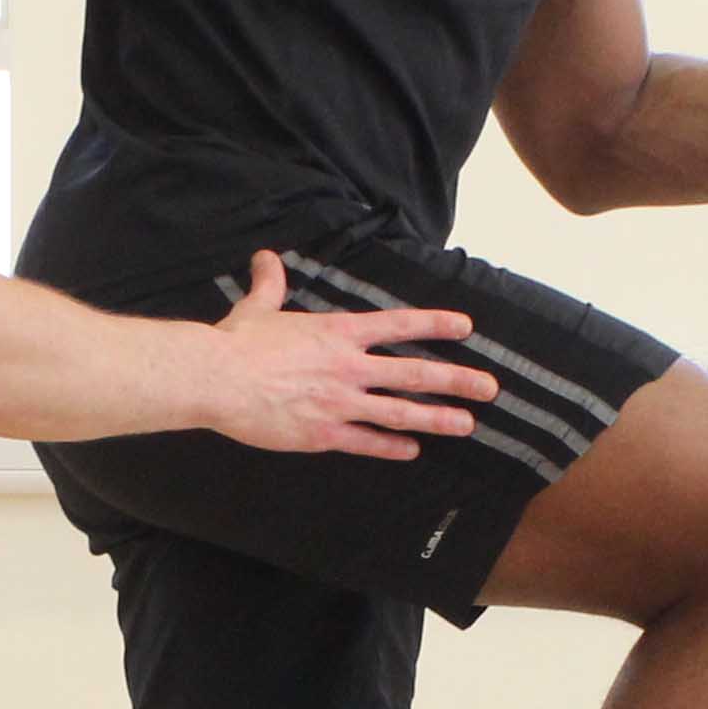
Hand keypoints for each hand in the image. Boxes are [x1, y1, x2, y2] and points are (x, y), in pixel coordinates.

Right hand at [203, 252, 496, 456]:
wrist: (217, 379)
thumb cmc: (237, 343)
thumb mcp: (259, 307)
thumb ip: (271, 283)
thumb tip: (265, 257)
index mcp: (338, 332)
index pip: (399, 325)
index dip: (435, 324)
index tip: (466, 327)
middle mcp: (348, 366)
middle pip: (414, 372)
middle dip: (456, 380)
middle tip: (489, 388)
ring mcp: (339, 402)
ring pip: (399, 412)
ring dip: (436, 418)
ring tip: (466, 424)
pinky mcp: (323, 434)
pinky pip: (366, 442)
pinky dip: (391, 447)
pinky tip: (412, 451)